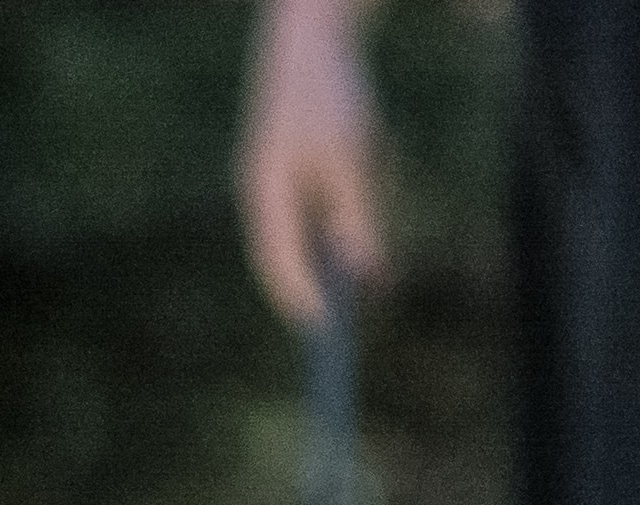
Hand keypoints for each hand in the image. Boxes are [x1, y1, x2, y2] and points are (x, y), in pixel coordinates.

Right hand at [234, 0, 382, 328]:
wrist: (312, 39)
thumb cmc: (329, 95)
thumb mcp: (353, 158)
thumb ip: (359, 218)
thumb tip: (367, 275)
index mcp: (265, 196)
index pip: (279, 265)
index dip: (302, 300)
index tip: (327, 331)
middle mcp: (266, 196)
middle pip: (299, 255)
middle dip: (332, 276)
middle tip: (366, 302)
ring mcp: (281, 183)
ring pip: (320, 227)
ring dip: (351, 223)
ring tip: (374, 209)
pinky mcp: (300, 169)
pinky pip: (330, 201)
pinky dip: (356, 197)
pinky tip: (372, 162)